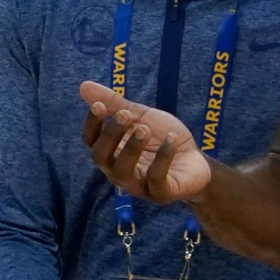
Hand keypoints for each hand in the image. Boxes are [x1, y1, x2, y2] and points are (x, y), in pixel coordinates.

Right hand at [78, 81, 209, 203]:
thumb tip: (84, 85)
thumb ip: (115, 104)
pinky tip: (171, 139)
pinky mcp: (160, 193)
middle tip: (125, 115)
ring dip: (131, 148)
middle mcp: (119, 172)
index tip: (99, 105)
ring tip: (145, 129)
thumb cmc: (162, 138)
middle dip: (110, 135)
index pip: (91, 142)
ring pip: (123, 172)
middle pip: (101, 158)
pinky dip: (162, 158)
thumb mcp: (141, 116)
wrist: (196, 160)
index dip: (92, 125)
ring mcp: (138, 185)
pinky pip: (156, 179)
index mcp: (112, 152)